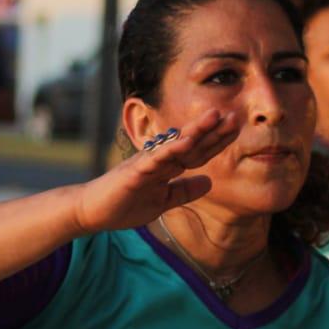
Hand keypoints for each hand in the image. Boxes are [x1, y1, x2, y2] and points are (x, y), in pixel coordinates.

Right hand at [72, 109, 240, 233]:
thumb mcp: (163, 201)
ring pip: (176, 144)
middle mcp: (159, 159)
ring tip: (215, 116)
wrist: (92, 212)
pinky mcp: (134, 171)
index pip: (196, 152)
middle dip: (213, 131)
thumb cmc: (124, 204)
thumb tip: (209, 182)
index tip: (235, 129)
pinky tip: (187, 141)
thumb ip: (184, 191)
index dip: (216, 142)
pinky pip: (156, 159)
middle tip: (236, 116)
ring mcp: (147, 163)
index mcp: (166, 167)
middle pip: (191, 143)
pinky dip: (171, 150)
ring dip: (196, 131)